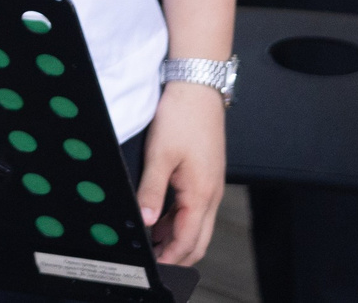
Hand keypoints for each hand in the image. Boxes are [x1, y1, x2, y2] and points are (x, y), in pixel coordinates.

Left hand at [136, 79, 226, 263]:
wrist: (197, 90)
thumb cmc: (182, 118)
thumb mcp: (159, 155)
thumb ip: (152, 191)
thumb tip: (146, 221)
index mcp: (202, 194)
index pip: (189, 240)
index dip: (171, 257)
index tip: (156, 268)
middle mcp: (211, 194)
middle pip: (198, 239)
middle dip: (178, 255)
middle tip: (156, 262)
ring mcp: (210, 186)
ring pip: (197, 225)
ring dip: (177, 237)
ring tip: (152, 243)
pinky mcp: (205, 176)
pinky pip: (195, 208)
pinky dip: (179, 219)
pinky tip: (160, 218)